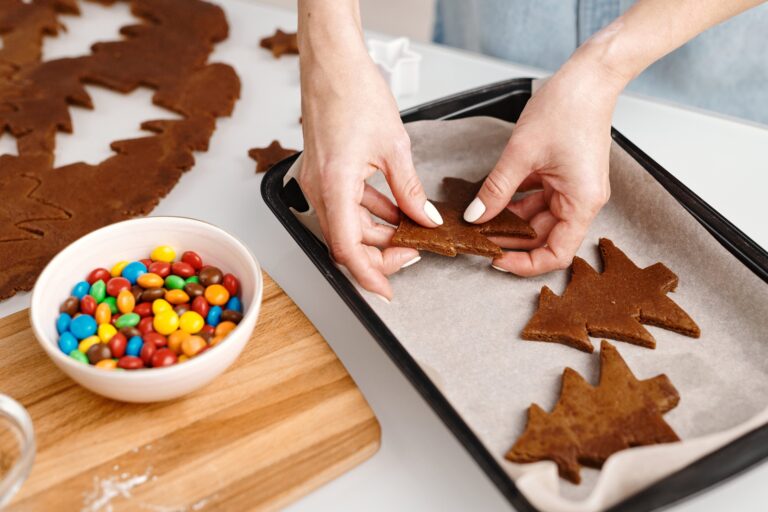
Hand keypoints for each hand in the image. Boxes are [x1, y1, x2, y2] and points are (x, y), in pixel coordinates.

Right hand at [298, 38, 441, 299]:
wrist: (332, 63)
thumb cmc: (354, 92)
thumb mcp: (395, 147)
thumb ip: (410, 191)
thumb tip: (425, 219)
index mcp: (334, 184)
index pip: (346, 247)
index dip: (367, 274)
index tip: (386, 290)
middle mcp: (319, 188)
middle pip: (348, 240)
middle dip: (383, 250)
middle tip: (416, 249)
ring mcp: (319, 181)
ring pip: (349, 224)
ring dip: (379, 231)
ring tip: (413, 229)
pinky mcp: (325, 172)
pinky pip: (348, 204)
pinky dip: (372, 212)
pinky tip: (397, 210)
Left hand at [463, 55, 626, 274]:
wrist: (588, 77)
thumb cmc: (567, 109)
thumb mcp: (521, 154)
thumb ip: (497, 190)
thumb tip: (476, 216)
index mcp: (582, 202)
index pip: (557, 253)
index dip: (525, 263)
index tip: (496, 260)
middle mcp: (581, 200)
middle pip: (545, 237)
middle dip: (512, 241)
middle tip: (478, 239)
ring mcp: (573, 188)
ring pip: (538, 218)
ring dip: (511, 221)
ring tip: (480, 221)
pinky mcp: (564, 175)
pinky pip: (538, 198)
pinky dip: (516, 202)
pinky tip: (492, 201)